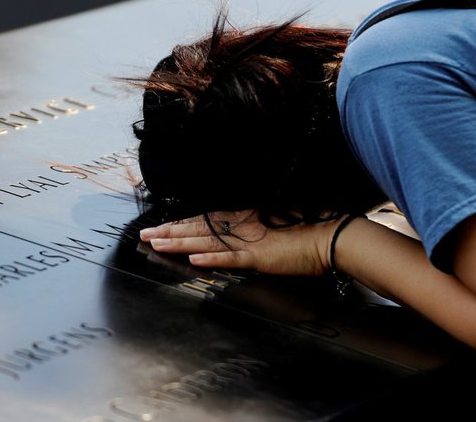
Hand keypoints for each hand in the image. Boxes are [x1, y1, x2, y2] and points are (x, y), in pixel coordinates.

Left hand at [139, 210, 337, 275]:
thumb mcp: (277, 224)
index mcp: (246, 216)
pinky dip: (212, 259)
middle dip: (169, 231)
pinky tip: (194, 260)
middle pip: (199, 228)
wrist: (332, 236)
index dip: (181, 224)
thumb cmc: (309, 230)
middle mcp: (243, 225)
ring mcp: (250, 241)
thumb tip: (243, 231)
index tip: (160, 227)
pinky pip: (231, 258)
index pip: (206, 220)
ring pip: (206, 241)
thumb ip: (256, 227)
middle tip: (144, 235)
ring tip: (155, 244)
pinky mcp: (260, 257)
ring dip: (180, 243)